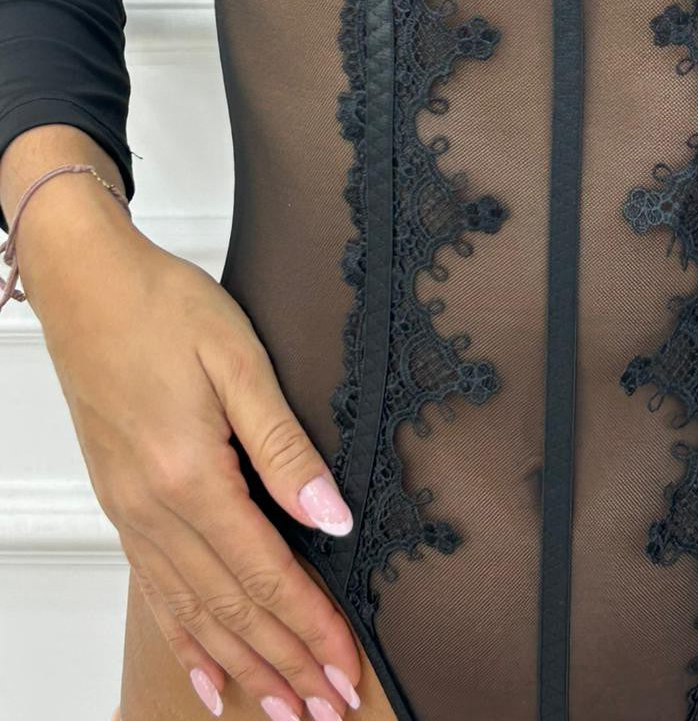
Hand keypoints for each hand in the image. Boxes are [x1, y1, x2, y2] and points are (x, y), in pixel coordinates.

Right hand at [22, 179, 362, 720]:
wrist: (87, 286)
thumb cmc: (162, 306)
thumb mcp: (238, 359)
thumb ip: (285, 444)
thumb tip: (332, 515)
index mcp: (191, 476)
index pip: (265, 572)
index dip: (309, 625)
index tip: (345, 666)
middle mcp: (154, 509)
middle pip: (231, 607)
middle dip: (283, 662)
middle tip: (325, 706)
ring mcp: (132, 512)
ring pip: (194, 611)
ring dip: (242, 664)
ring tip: (280, 708)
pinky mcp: (124, 504)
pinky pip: (156, 591)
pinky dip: (186, 640)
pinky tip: (207, 674)